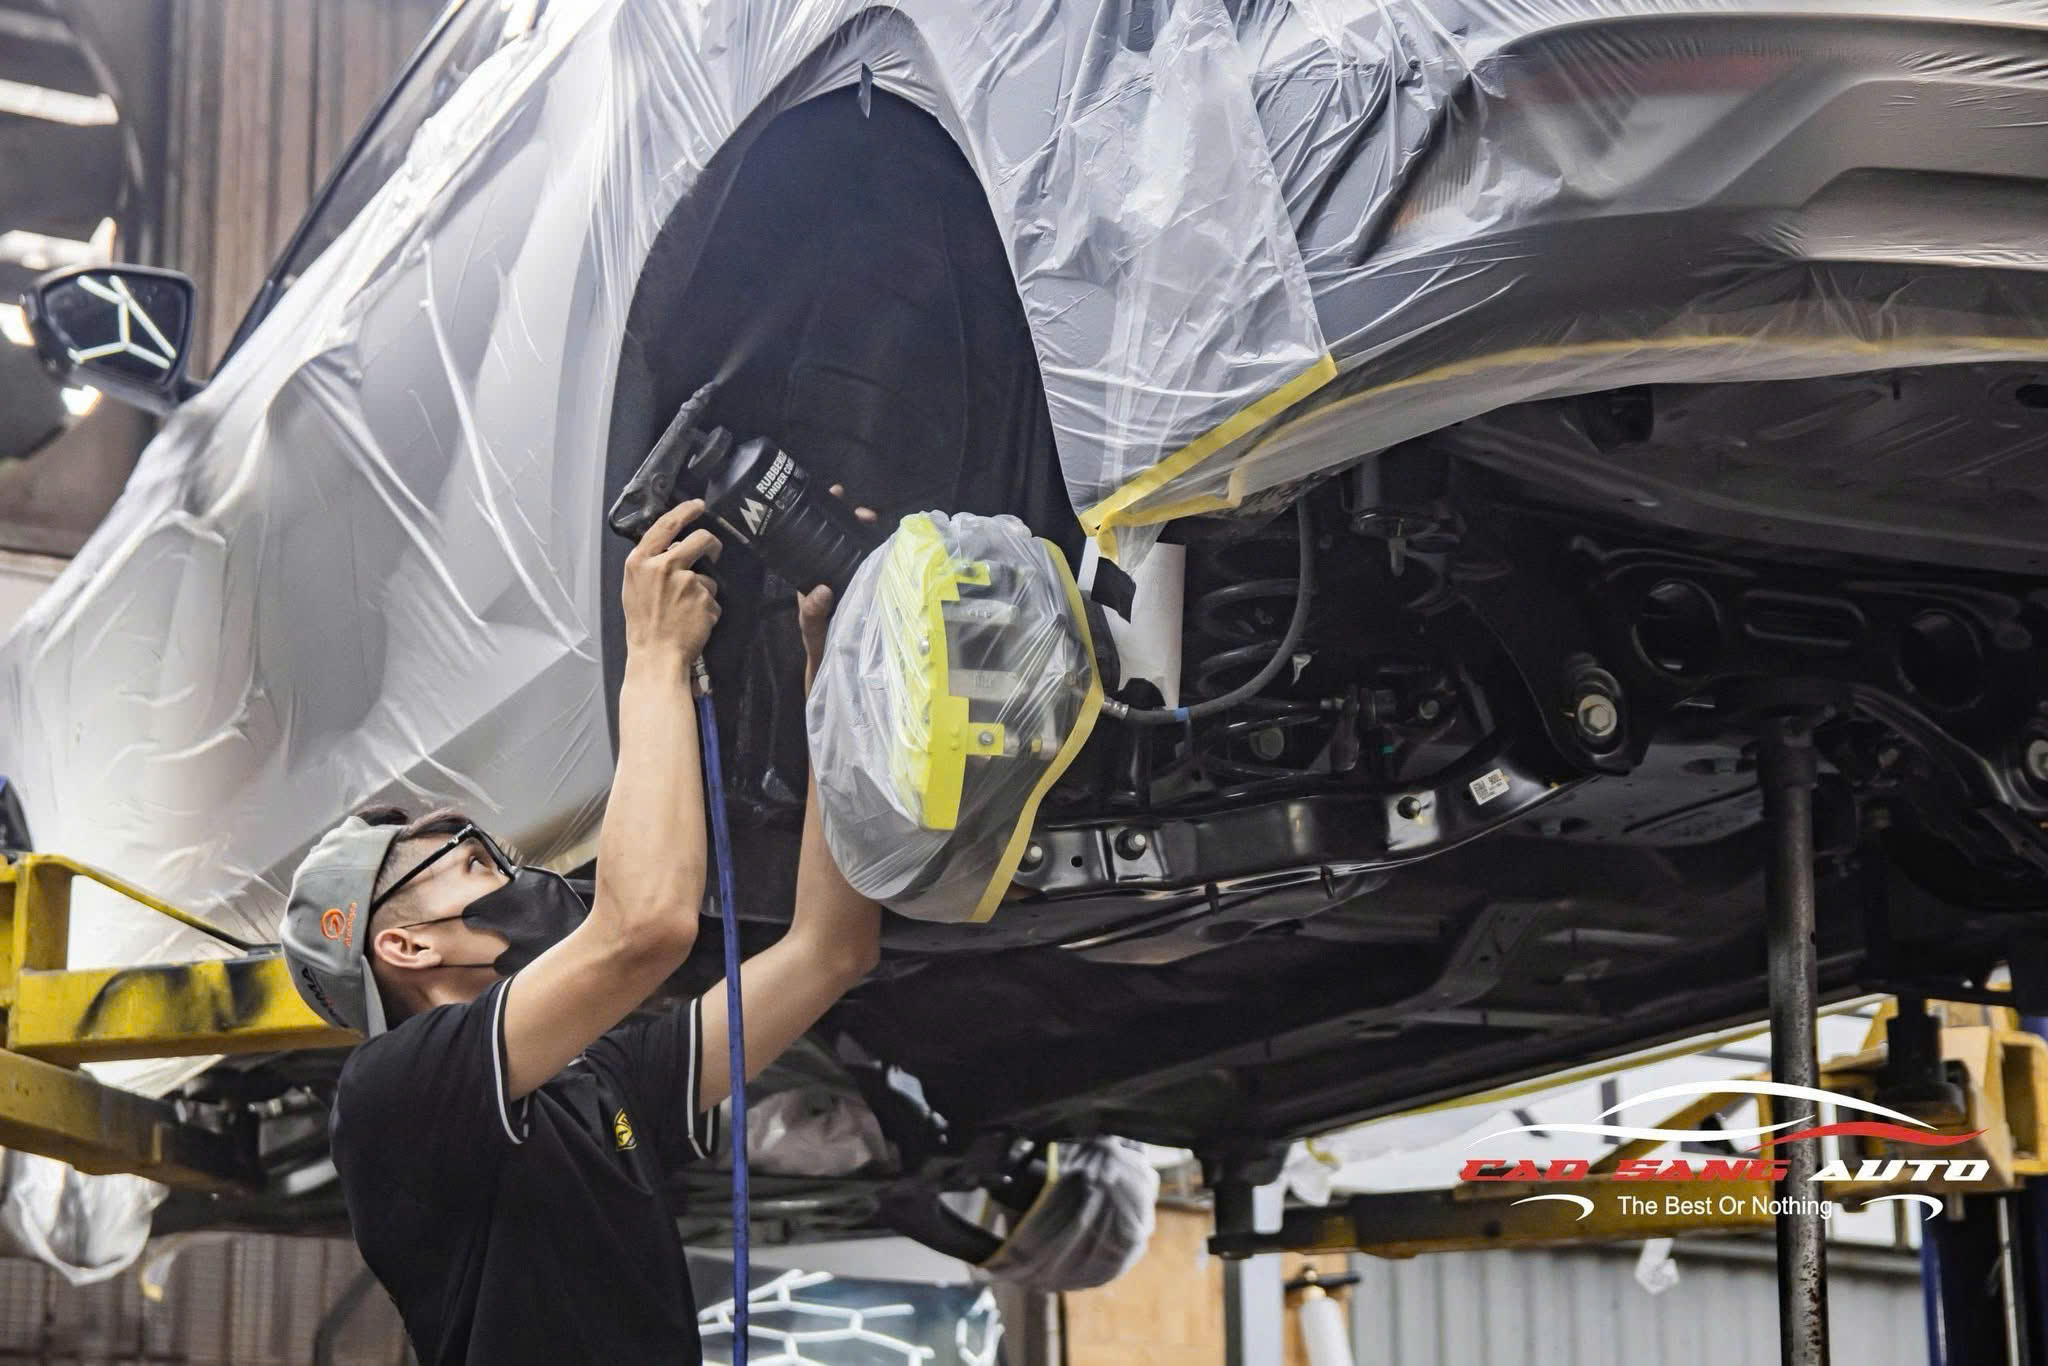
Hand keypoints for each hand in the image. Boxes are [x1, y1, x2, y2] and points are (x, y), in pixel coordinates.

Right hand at [622, 499, 721, 672]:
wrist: (656, 656)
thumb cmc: (643, 624)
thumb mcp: (635, 587)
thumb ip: (651, 565)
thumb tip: (671, 550)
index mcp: (641, 561)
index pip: (666, 524)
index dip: (685, 511)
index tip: (698, 505)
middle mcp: (663, 566)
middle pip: (700, 539)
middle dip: (712, 544)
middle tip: (714, 552)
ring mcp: (686, 581)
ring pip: (708, 577)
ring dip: (704, 592)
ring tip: (688, 611)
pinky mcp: (704, 598)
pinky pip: (712, 600)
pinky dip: (708, 611)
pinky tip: (694, 623)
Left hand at [797, 487, 877, 665]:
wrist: (838, 666)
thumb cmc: (820, 645)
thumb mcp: (812, 629)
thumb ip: (812, 613)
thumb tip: (821, 590)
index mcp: (816, 573)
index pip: (820, 536)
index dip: (828, 513)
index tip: (836, 495)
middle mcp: (836, 570)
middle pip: (846, 536)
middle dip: (855, 519)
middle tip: (866, 514)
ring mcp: (856, 578)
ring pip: (865, 548)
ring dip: (873, 533)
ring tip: (879, 524)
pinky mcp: (873, 589)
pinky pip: (880, 567)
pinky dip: (888, 554)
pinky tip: (898, 547)